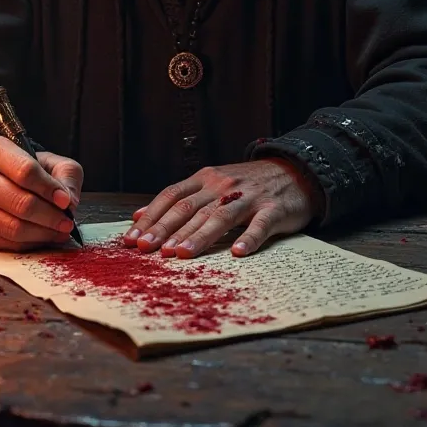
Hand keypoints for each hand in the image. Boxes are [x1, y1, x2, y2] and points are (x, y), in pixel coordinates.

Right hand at [0, 136, 83, 250]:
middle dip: (50, 216)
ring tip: (58, 231)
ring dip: (42, 233)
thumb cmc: (22, 169)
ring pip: (12, 227)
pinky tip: (40, 236)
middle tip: (67, 222)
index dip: (50, 189)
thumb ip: (65, 176)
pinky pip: (4, 244)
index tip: (66, 201)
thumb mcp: (48, 161)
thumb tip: (69, 202)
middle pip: (19, 202)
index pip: (25, 171)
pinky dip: (29, 244)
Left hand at [123, 159, 322, 259]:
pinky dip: (249, 239)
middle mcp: (223, 186)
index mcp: (205, 179)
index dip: (151, 217)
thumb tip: (139, 216)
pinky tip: (238, 253)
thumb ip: (179, 199)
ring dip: (199, 237)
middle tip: (147, 249)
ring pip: (219, 217)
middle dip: (166, 230)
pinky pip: (260, 226)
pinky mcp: (273, 210)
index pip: (171, 197)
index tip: (132, 238)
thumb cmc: (247, 185)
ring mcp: (248, 197)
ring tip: (180, 254)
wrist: (295, 171)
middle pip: (190, 208)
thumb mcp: (211, 185)